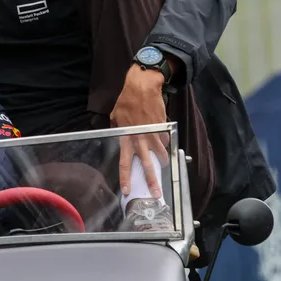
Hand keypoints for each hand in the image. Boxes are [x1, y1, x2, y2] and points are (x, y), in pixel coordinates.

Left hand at [111, 64, 169, 197]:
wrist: (143, 87)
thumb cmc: (127, 100)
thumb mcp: (115, 116)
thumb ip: (118, 130)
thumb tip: (122, 138)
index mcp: (125, 137)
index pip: (124, 162)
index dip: (126, 177)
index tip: (127, 190)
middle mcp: (139, 139)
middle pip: (146, 164)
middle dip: (151, 180)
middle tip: (156, 193)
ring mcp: (153, 134)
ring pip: (160, 154)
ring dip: (162, 161)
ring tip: (164, 165)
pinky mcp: (163, 128)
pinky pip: (164, 141)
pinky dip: (163, 143)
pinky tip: (162, 140)